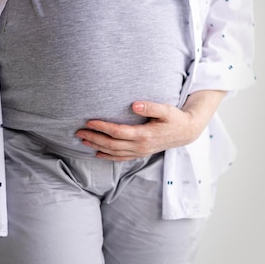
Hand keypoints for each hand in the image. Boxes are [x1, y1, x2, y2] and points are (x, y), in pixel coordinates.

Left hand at [75, 101, 201, 161]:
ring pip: (114, 153)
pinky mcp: (141, 153)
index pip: (118, 132)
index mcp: (144, 135)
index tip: (89, 121)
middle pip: (111, 144)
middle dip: (94, 138)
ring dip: (97, 147)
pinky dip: (108, 157)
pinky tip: (98, 154)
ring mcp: (140, 151)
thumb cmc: (175, 118)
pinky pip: (121, 158)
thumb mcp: (166, 109)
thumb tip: (134, 105)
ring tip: (83, 141)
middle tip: (78, 132)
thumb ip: (150, 107)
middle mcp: (140, 146)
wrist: (186, 132)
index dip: (102, 127)